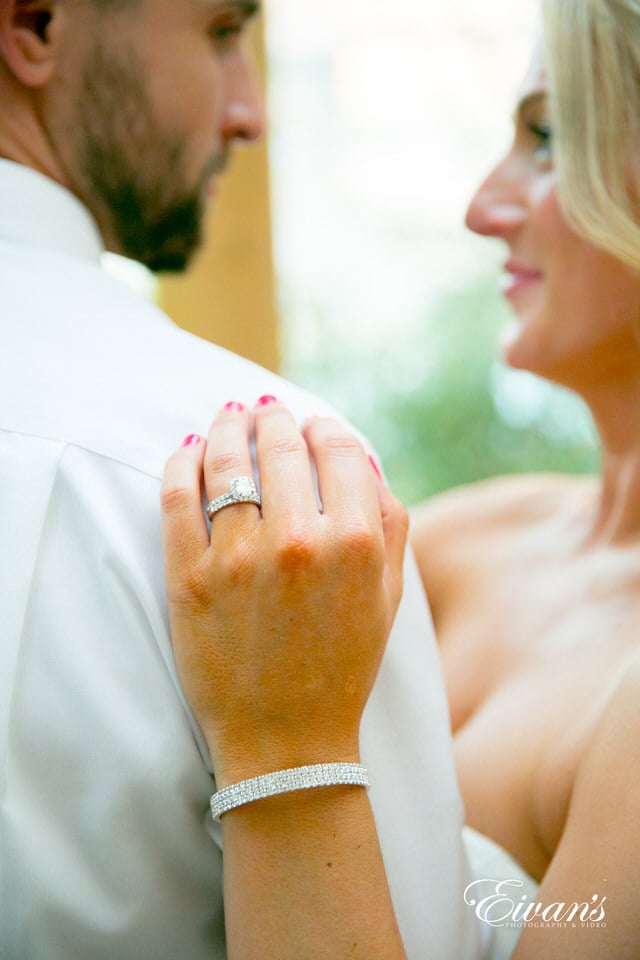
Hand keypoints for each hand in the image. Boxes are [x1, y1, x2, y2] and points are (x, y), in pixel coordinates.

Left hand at [160, 399, 407, 787]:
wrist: (287, 741)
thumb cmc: (343, 667)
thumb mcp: (390, 598)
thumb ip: (390, 524)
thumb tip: (364, 462)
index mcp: (358, 542)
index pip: (338, 448)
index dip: (323, 427)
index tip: (311, 424)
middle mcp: (301, 540)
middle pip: (282, 445)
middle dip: (274, 418)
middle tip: (265, 408)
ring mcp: (240, 557)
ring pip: (227, 460)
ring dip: (228, 427)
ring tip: (228, 415)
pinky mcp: (190, 576)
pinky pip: (179, 496)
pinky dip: (182, 462)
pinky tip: (189, 449)